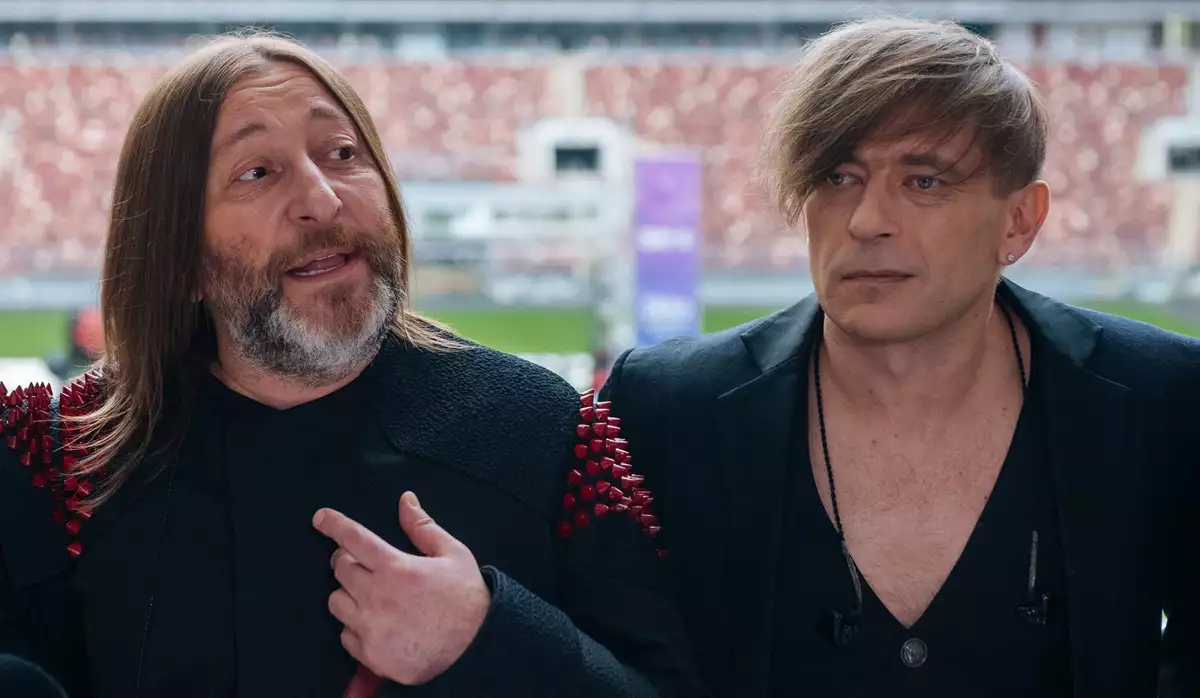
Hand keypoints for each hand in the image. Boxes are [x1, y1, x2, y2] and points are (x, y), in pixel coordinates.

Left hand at [313, 492, 491, 684]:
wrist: (477, 647)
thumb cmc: (466, 598)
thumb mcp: (453, 554)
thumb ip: (423, 527)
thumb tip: (405, 501)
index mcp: (395, 567)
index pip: (353, 538)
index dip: (334, 524)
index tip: (320, 518)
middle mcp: (376, 596)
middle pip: (340, 569)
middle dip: (347, 560)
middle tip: (364, 564)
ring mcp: (371, 628)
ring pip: (336, 602)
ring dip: (348, 594)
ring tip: (370, 596)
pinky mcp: (370, 654)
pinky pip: (345, 635)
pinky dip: (355, 628)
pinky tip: (376, 624)